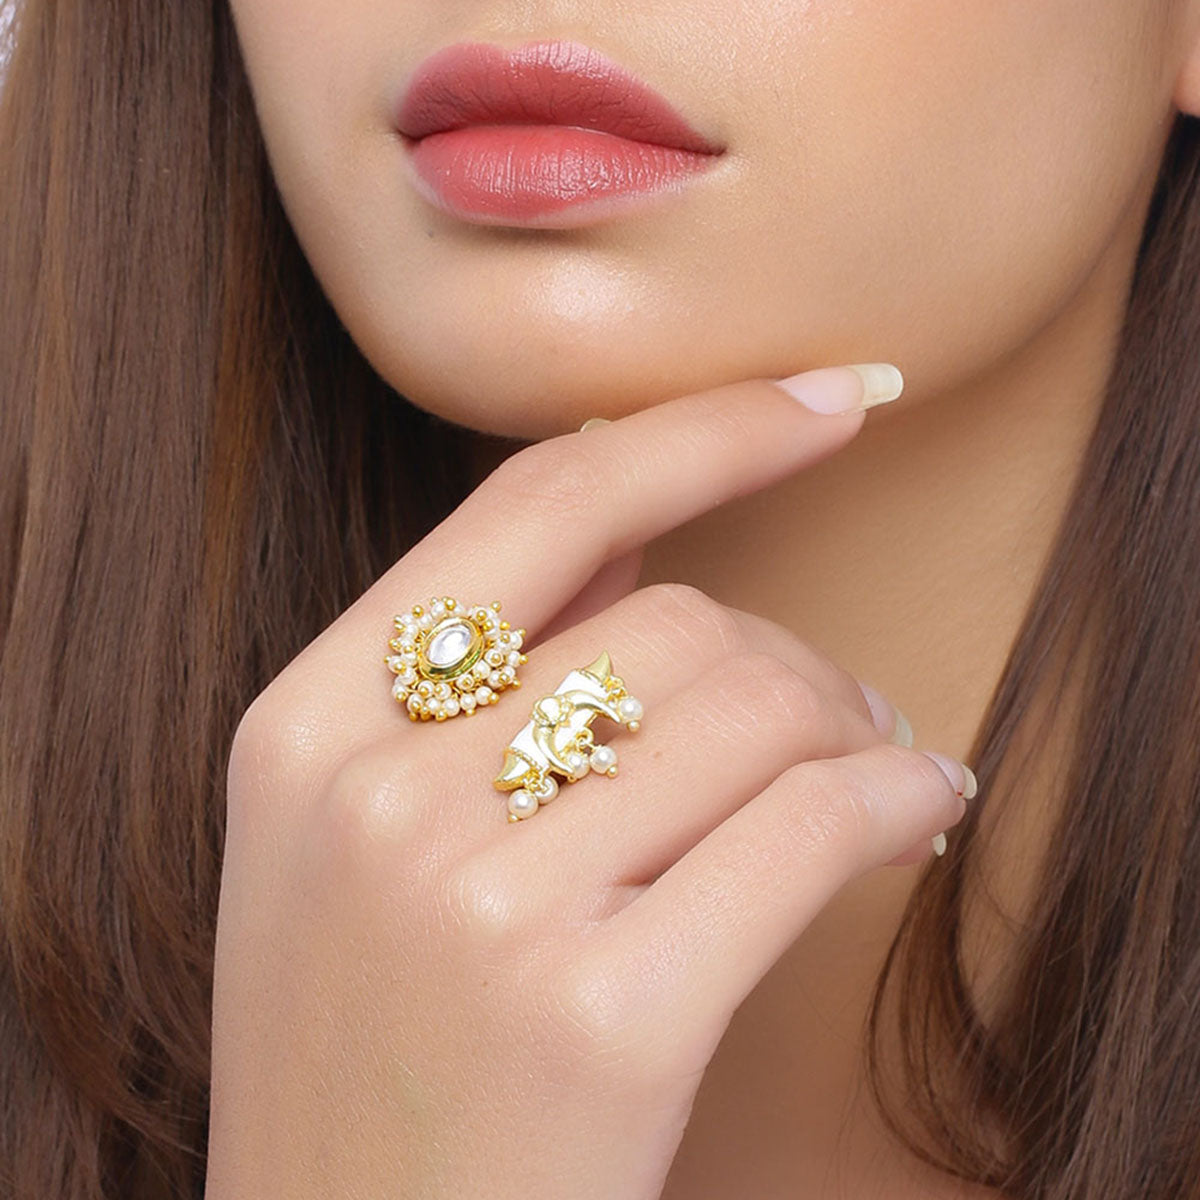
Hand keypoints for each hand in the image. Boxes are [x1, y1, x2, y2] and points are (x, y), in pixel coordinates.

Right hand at [205, 370, 968, 1198]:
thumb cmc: (367, 1054)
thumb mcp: (347, 845)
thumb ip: (471, 678)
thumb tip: (653, 519)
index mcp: (305, 728)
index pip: (536, 503)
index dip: (699, 430)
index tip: (827, 397)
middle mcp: (379, 796)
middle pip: (672, 618)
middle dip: (788, 652)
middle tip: (840, 706)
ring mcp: (481, 904)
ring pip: (751, 708)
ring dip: (848, 721)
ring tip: (871, 762)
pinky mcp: (600, 1014)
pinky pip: (808, 828)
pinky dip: (894, 796)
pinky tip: (921, 802)